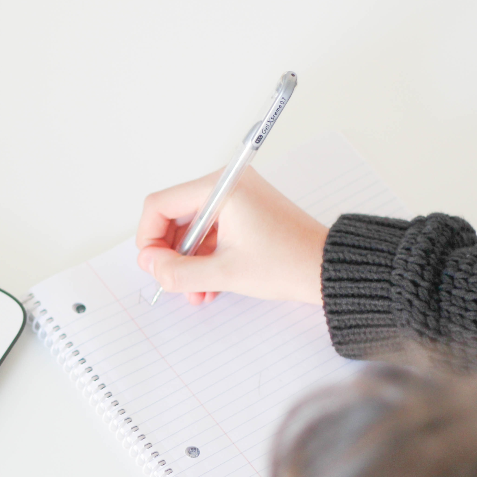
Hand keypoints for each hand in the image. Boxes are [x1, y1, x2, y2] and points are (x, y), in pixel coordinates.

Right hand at [136, 167, 327, 305]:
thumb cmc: (288, 263)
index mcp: (221, 188)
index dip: (149, 238)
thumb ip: (178, 271)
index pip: (160, 204)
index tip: (153, 265)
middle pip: (174, 216)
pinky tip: (208, 285)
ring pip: (191, 229)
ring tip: (194, 291)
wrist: (328, 269)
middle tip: (172, 280)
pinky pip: (210, 232)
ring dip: (188, 261)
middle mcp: (227, 185)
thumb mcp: (224, 273)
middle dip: (170, 253)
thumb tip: (149, 264)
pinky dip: (204, 257)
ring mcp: (237, 198)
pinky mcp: (244, 212)